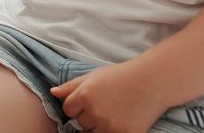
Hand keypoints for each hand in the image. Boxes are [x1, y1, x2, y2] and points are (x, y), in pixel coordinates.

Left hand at [50, 61, 169, 132]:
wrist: (150, 83)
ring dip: (98, 127)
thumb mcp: (93, 76)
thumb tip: (53, 93)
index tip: (87, 101)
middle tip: (103, 106)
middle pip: (80, 123)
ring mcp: (109, 126)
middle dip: (87, 116)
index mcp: (84, 96)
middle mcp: (94, 112)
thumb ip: (71, 86)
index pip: (68, 110)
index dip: (76, 106)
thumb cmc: (120, 76)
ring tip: (110, 113)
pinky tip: (118, 121)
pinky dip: (110, 131)